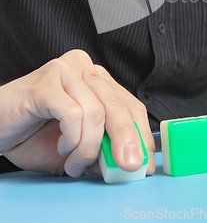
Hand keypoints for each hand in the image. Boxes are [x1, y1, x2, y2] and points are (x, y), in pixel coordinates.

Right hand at [0, 50, 154, 177]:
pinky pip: (73, 114)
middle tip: (128, 166)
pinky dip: (71, 139)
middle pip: (117, 105)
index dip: (141, 134)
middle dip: (127, 141)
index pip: (129, 104)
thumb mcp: (76, 148)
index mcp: (96, 79)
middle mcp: (84, 68)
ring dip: (87, 148)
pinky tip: (62, 148)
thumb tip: (131, 164)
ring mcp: (65, 71)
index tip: (144, 162)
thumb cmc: (32, 134)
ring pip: (96, 113)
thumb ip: (101, 151)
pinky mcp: (47, 82)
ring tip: (74, 165)